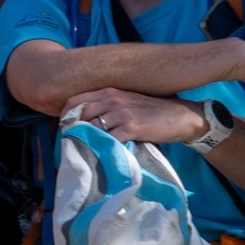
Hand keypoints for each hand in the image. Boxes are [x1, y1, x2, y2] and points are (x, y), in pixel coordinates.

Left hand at [66, 88, 211, 146]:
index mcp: (109, 91)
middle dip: (71, 129)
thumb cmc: (152, 111)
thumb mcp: (126, 102)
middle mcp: (112, 99)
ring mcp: (122, 113)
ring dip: (85, 139)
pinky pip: (109, 138)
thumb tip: (83, 122)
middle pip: (80, 113)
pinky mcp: (132, 127)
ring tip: (82, 150)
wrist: (181, 117)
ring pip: (91, 126)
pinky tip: (100, 153)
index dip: (65, 115)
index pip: (76, 100)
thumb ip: (107, 107)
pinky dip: (102, 146)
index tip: (63, 127)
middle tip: (70, 142)